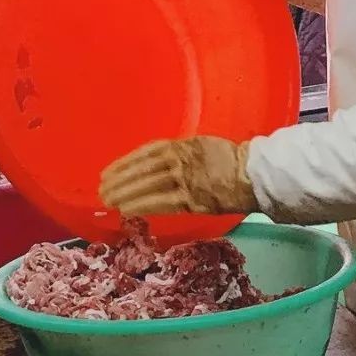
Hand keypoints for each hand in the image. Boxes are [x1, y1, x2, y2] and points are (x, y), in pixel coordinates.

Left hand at [100, 137, 255, 217]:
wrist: (253, 175)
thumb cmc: (233, 162)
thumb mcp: (204, 147)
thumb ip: (182, 154)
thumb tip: (162, 165)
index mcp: (183, 145)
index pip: (146, 153)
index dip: (124, 163)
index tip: (108, 172)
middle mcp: (180, 159)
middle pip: (142, 169)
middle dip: (119, 180)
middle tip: (101, 189)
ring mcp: (184, 179)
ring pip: (146, 185)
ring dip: (124, 193)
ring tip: (108, 200)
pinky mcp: (190, 198)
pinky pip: (160, 202)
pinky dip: (140, 205)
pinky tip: (126, 209)